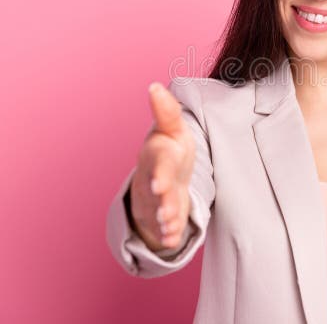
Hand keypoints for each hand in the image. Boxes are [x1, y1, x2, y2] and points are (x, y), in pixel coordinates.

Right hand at [129, 82, 195, 251]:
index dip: (160, 174)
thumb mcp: (172, 128)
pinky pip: (164, 228)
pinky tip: (173, 240)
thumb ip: (166, 110)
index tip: (161, 185)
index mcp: (157, 155)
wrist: (162, 175)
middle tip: (166, 211)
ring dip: (165, 219)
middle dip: (162, 201)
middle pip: (157, 191)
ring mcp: (156, 199)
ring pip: (159, 211)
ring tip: (171, 227)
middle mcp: (153, 177)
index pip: (158, 163)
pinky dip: (168, 234)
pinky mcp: (162, 216)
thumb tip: (154, 86)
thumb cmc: (169, 148)